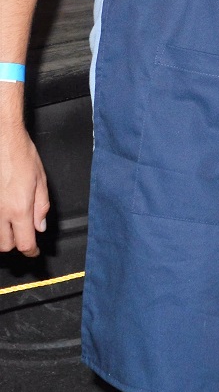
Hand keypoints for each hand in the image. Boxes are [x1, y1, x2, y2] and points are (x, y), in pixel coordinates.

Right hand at [0, 122, 49, 256]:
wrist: (1, 139)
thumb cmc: (20, 155)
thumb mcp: (40, 180)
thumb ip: (41, 206)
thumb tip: (40, 226)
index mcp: (19, 209)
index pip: (25, 243)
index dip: (31, 251)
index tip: (34, 252)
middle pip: (5, 245)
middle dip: (16, 243)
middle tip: (24, 233)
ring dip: (3, 234)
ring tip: (12, 223)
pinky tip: (2, 213)